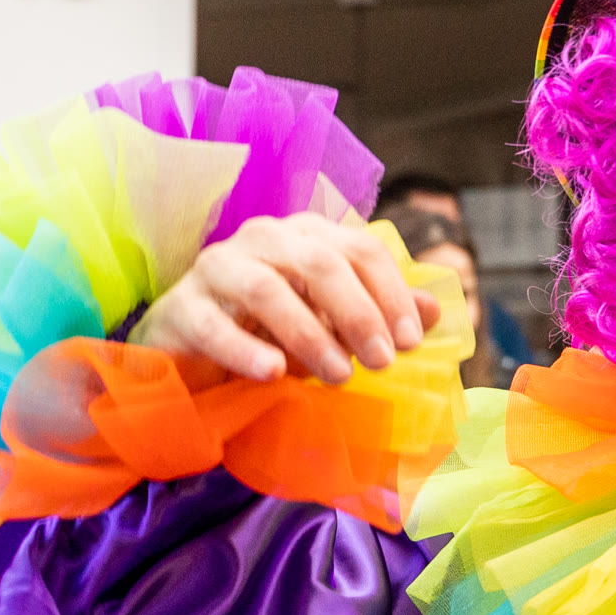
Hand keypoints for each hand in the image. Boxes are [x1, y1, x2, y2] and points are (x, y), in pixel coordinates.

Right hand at [130, 215, 441, 385]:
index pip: (359, 249)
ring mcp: (218, 268)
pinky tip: (273, 374)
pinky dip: (246, 350)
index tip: (412, 342)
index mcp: (306, 236)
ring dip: (310, 336)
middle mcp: (262, 240)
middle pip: (319, 263)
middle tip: (383, 363)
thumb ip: (377, 313)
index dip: (391, 293)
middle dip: (358, 314)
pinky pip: (214, 325)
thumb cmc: (269, 333)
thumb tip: (434, 312)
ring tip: (339, 377)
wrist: (189, 351)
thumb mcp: (331, 325)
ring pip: (268, 290)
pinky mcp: (181, 307)